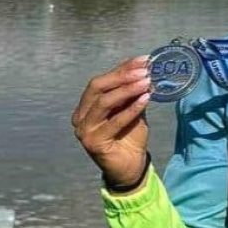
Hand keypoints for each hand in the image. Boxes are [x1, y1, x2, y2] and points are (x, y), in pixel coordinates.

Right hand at [72, 55, 151, 186]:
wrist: (131, 167)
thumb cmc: (130, 137)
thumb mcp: (132, 110)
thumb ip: (132, 93)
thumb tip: (143, 69)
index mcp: (86, 106)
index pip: (101, 81)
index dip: (121, 69)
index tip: (143, 60)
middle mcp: (80, 116)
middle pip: (97, 88)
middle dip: (122, 76)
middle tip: (144, 71)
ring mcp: (84, 130)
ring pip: (104, 102)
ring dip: (127, 90)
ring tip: (146, 82)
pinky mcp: (93, 142)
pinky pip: (114, 121)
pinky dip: (131, 109)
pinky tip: (145, 99)